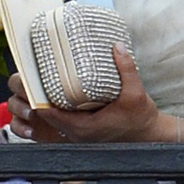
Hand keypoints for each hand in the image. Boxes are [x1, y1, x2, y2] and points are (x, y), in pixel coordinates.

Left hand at [7, 44, 163, 142]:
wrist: (151, 136)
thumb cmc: (142, 119)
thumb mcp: (136, 93)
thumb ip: (127, 69)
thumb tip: (117, 47)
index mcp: (84, 127)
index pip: (50, 114)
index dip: (38, 98)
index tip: (32, 80)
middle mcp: (78, 135)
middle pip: (47, 116)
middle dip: (39, 98)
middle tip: (34, 74)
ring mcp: (80, 136)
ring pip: (54, 119)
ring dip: (47, 103)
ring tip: (42, 81)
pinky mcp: (85, 132)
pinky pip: (63, 121)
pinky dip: (58, 109)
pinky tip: (58, 92)